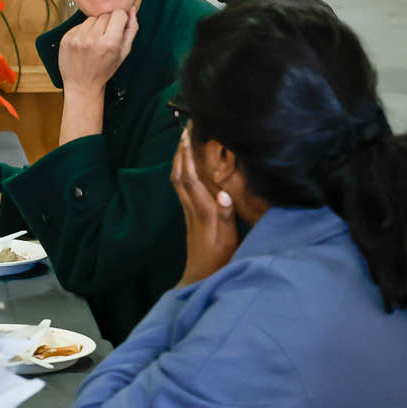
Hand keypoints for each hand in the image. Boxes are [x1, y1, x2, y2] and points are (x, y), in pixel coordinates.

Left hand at [56, 8, 138, 98]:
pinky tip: (84, 44)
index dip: (120, 19)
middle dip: (107, 24)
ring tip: (94, 42)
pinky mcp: (66, 38)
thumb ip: (131, 30)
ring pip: (91, 19)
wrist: (82, 84)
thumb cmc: (104, 70)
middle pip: (105, 15)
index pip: (118, 13)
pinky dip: (83, 32)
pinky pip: (79, 25)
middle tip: (105, 39)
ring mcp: (77, 38)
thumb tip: (132, 10)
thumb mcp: (123, 52)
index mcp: (109, 42)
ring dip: (94, 27)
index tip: (118, 26)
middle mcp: (92, 39)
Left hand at [172, 128, 238, 285]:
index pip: (191, 179)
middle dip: (181, 152)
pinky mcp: (190, 217)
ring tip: (184, 141)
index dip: (188, 157)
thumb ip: (225, 216)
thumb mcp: (228, 239)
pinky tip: (187, 166)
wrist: (200, 278)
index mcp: (202, 211)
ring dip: (180, 160)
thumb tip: (222, 193)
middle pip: (180, 175)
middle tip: (184, 129)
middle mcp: (192, 209)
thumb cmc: (219, 260)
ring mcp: (189, 213)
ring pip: (178, 181)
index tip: (188, 136)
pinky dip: (183, 172)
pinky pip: (182, 189)